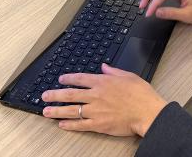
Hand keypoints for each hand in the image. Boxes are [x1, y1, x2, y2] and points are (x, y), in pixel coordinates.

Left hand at [41, 63, 166, 136]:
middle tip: (44, 96)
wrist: (147, 112)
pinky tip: (62, 124)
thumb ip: (113, 71)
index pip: (80, 78)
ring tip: (45, 111)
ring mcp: (96, 111)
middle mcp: (96, 96)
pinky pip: (80, 125)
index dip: (68, 78)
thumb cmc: (141, 94)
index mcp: (103, 82)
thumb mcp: (128, 76)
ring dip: (57, 110)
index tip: (60, 79)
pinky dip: (70, 125)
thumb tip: (104, 66)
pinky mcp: (99, 125)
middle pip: (70, 94)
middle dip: (55, 94)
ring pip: (72, 110)